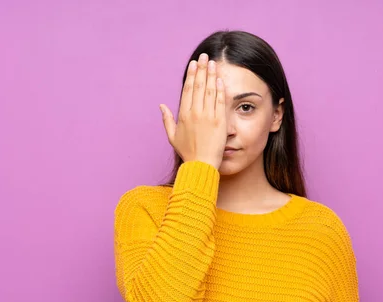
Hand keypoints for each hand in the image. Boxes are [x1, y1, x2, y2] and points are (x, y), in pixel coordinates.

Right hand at [159, 53, 226, 169]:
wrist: (201, 165)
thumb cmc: (188, 153)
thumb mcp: (172, 136)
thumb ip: (167, 119)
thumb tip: (161, 105)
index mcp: (183, 115)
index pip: (188, 89)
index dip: (191, 75)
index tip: (194, 64)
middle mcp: (195, 113)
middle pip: (198, 86)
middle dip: (202, 69)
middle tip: (205, 56)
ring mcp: (208, 117)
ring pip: (209, 90)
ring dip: (212, 75)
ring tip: (213, 63)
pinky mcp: (220, 122)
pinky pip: (220, 102)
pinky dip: (220, 89)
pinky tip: (220, 79)